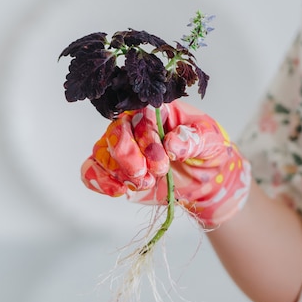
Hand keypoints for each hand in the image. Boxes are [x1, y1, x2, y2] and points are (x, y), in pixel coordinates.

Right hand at [81, 100, 250, 226]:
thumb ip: (193, 138)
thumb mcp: (210, 140)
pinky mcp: (114, 170)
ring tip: (144, 184)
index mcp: (155, 110)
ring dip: (119, 173)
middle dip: (129, 158)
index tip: (163, 161)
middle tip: (149, 176)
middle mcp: (133, 125)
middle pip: (115, 133)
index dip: (146, 139)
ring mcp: (121, 148)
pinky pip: (91, 171)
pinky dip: (100, 181)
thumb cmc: (207, 151)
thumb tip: (172, 144)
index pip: (139, 115)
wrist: (205, 180)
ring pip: (102, 152)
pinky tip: (119, 190)